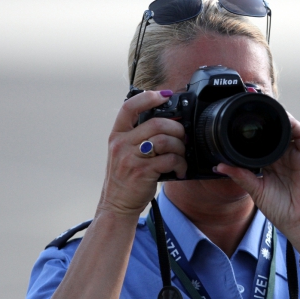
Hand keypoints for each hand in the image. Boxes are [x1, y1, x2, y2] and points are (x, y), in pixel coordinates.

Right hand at [98, 90, 186, 216]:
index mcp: (117, 135)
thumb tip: (167, 122)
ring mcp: (130, 158)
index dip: (148, 97)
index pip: (129, 107)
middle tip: (182, 137)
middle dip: (176, 128)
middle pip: (156, 123)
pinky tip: (180, 169)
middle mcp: (121, 144)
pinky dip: (181, 164)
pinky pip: (169, 160)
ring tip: (182, 155)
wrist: (116, 205)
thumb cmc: (125, 178)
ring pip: (165, 140)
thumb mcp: (123, 152)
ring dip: (180, 147)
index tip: (164, 95)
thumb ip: (138, 136)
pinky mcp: (142, 172)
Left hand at [216, 113, 299, 259]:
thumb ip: (240, 176)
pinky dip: (294, 125)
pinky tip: (284, 119)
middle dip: (264, 121)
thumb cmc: (281, 210)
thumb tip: (219, 166)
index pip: (258, 143)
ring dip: (278, 119)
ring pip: (287, 130)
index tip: (236, 123)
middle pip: (272, 133)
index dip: (250, 133)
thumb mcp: (255, 190)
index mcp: (268, 164)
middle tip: (250, 109)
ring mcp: (294, 155)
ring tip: (267, 109)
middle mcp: (281, 157)